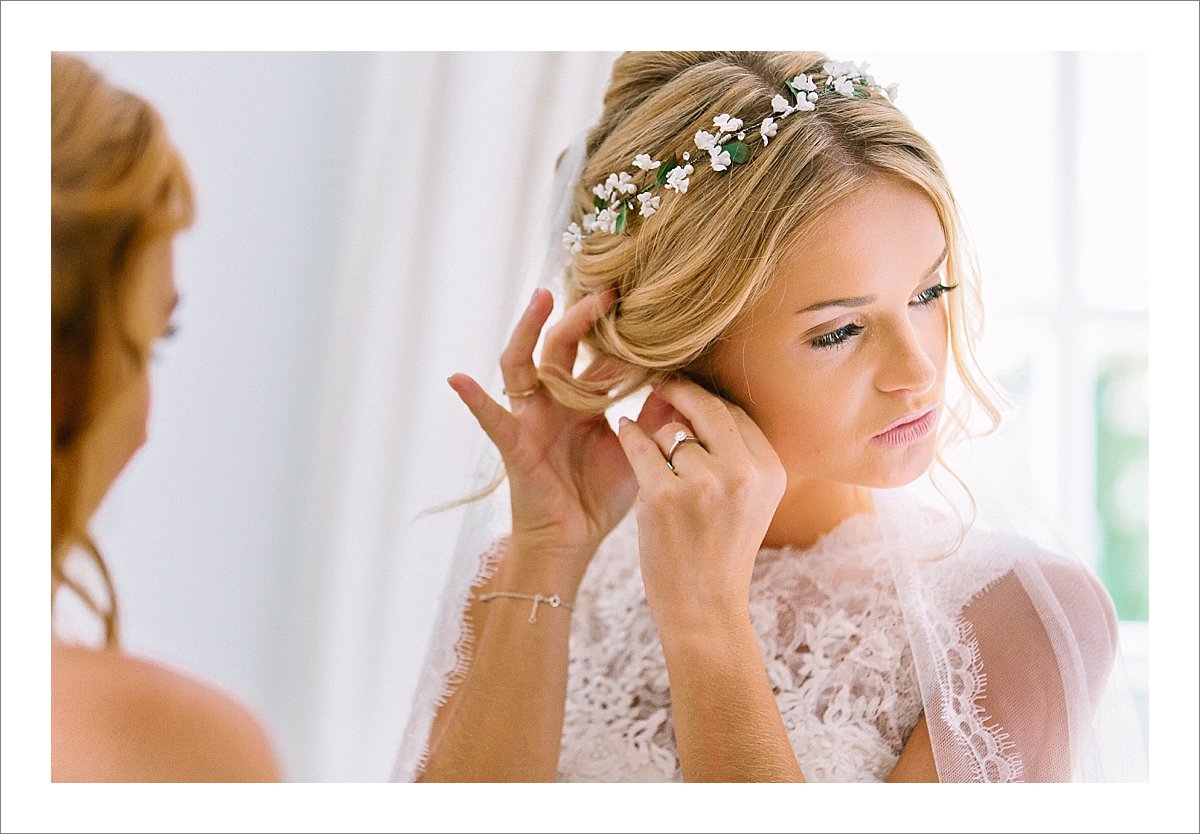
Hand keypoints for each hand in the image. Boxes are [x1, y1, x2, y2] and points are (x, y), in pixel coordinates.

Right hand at [448, 289, 673, 586]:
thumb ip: (654, 419)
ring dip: (527, 330)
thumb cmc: (599, 496)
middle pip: (561, 346)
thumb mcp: (636, 452)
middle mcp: (554, 401)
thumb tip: (680, 383)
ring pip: (522, 364)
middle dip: (581, 316)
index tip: (643, 306)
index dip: (618, 336)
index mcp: (583, 401)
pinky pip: (491, 419)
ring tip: (540, 298)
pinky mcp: (515, 445)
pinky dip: (473, 399)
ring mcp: (531, 419)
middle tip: (609, 291)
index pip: (599, 357)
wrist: (573, 539)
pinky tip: (457, 378)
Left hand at [616, 377, 786, 631]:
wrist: (704, 607)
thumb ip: (737, 452)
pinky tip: (624, 430)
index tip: (687, 392)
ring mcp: (702, 484)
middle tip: (661, 383)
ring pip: (670, 432)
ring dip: (659, 444)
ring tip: (662, 476)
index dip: (707, 400)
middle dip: (680, 392)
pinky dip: (629, 435)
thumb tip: (703, 399)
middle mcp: (742, 473)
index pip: (735, 414)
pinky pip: (640, 444)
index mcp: (769, 470)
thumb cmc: (721, 551)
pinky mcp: (663, 496)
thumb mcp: (751, 500)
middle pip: (706, 409)